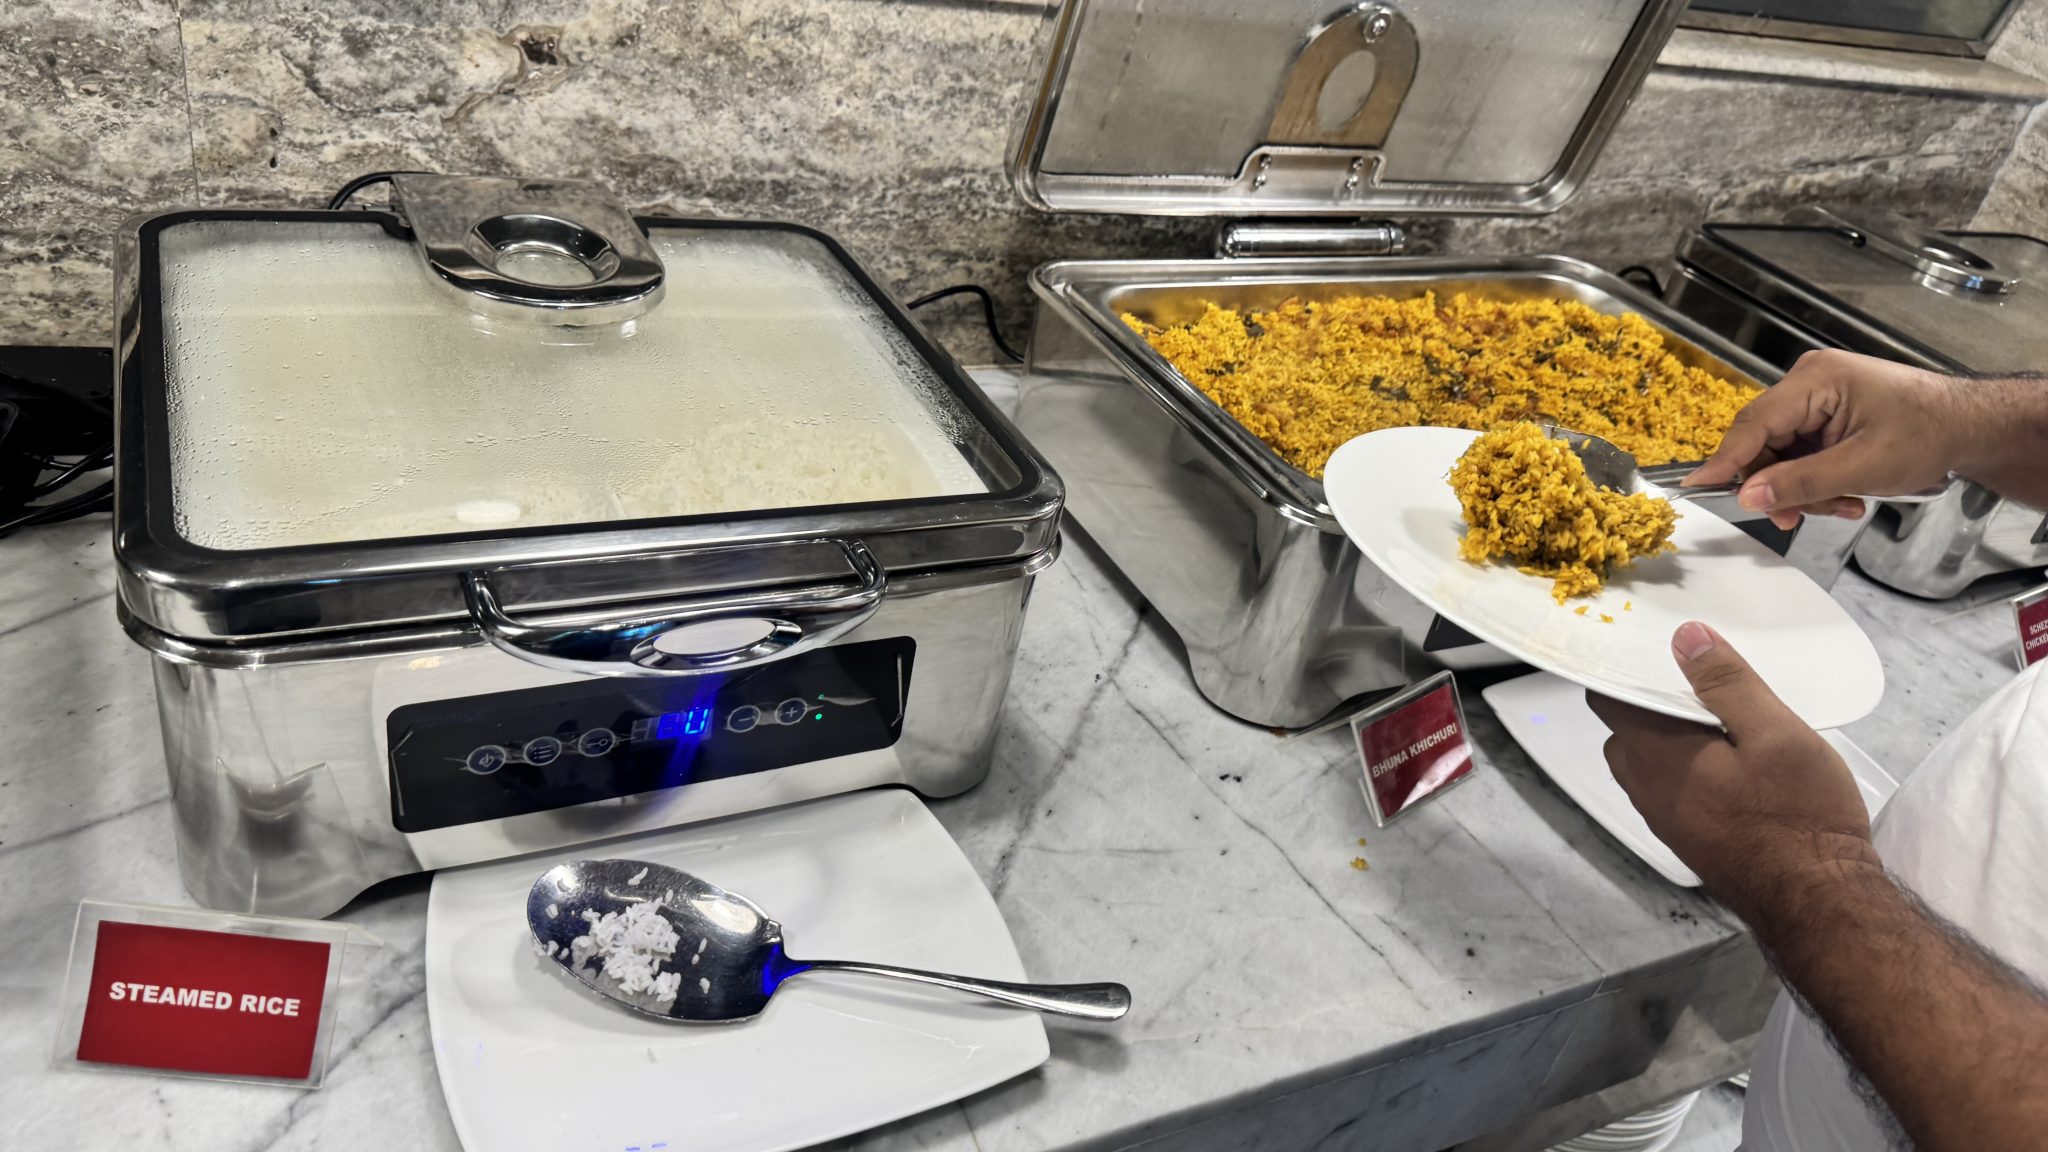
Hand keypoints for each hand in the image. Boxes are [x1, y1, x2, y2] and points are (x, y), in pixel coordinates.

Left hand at [1586, 622, 1877, 920]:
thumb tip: (1685, 638)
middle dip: (1651, 703)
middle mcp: (1646, 787)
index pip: (1608, 698)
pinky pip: (1668, 790)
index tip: (1653, 650)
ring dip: (1670, 738)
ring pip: (1646, 763)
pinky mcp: (1687, 839)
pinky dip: (1685, 769)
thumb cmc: (1800, 816)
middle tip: (1701, 683)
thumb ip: (1726, 683)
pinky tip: (1730, 765)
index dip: (1624, 669)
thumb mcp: (1775, 732)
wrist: (1820, 901)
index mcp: (1656, 754)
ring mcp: (1664, 818)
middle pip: (1625, 730)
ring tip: (1721, 722)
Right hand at [1686, 348, 1965, 530]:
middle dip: (1779, 484)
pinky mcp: (1827, 416)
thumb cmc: (1928, 433)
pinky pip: (1802, 454)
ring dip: (1804, 488)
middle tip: (1793, 518)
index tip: (1696, 487)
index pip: (1754, 424)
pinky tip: (1844, 496)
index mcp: (1815, 380)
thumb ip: (1801, 482)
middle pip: (1764, 442)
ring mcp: (1817, 399)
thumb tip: (1748, 496)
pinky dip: (1817, 481)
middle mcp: (1809, 383)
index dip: (1726, 460)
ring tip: (1841, 506)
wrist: (1970, 426)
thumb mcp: (1862, 467)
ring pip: (1782, 454)